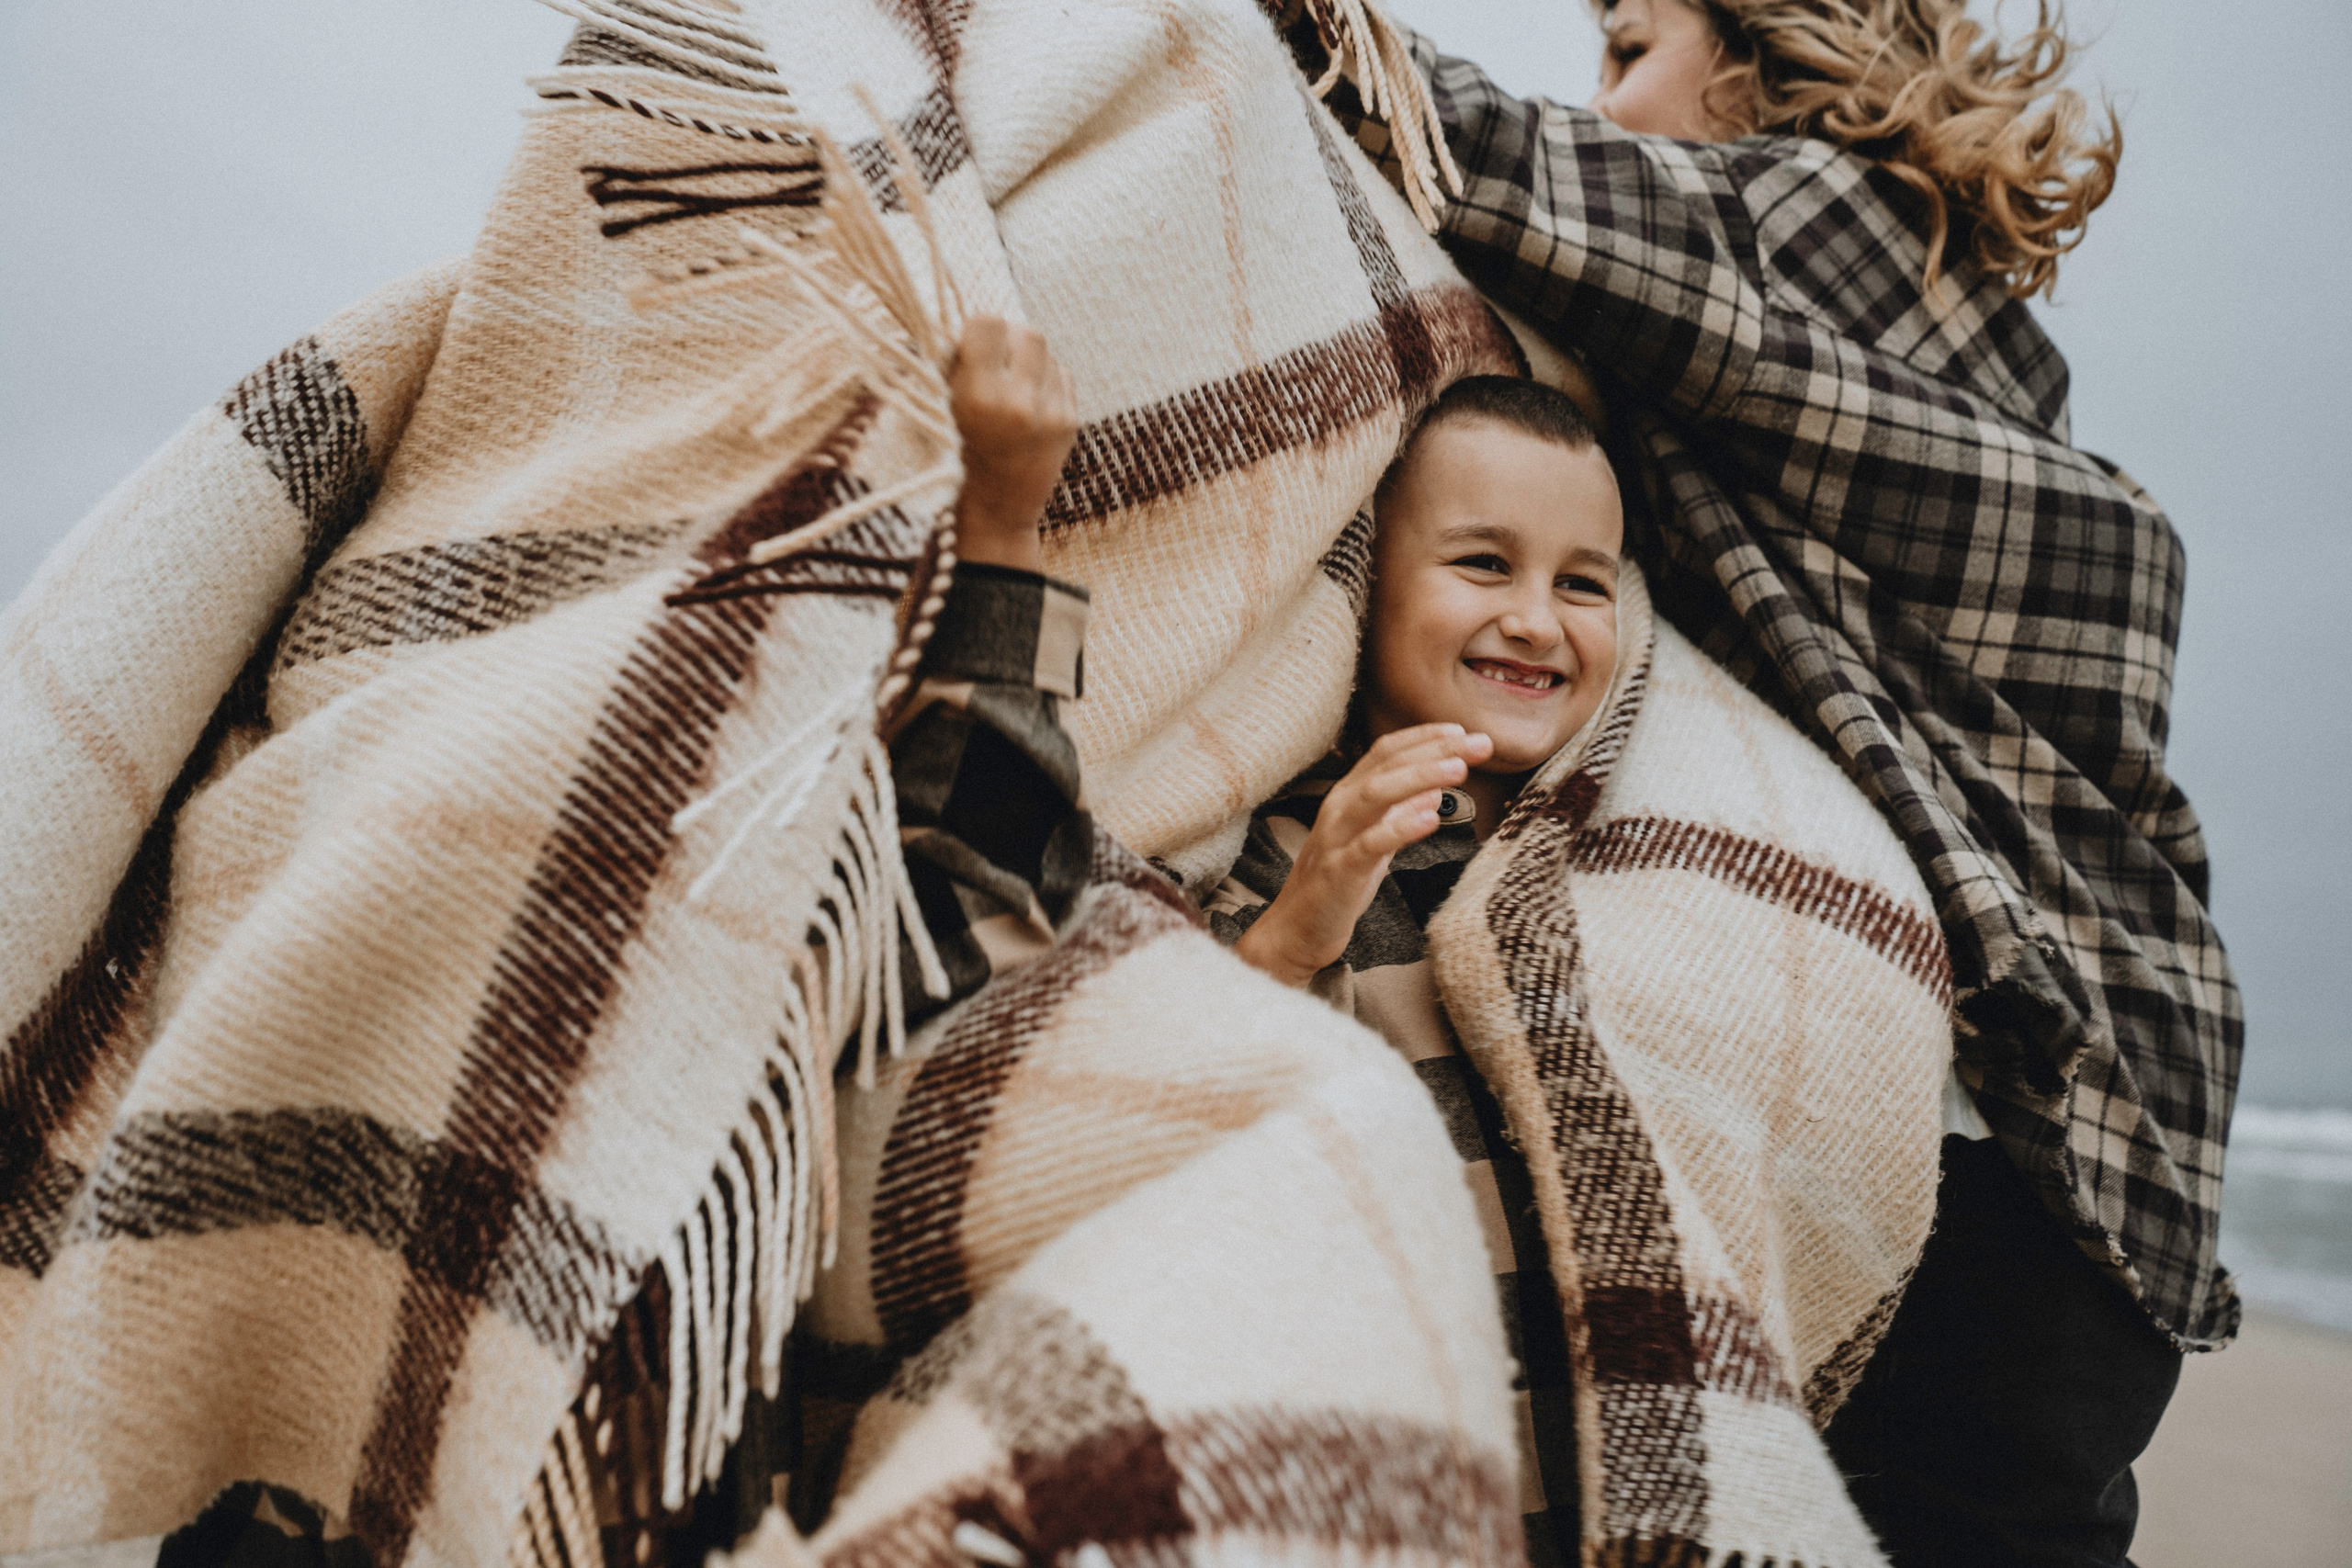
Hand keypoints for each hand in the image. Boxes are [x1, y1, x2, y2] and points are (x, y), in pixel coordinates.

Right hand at [947, 316, 1077, 573]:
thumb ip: (950, 364)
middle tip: (994, 361)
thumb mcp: (938, 410)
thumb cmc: (953, 456)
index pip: (989, 324)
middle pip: (1027, 332)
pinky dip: (1043, 378)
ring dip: (1026, 357)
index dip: (976, 329)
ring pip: (1047, 351)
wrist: (995, 511)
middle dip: (1008, 339)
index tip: (970, 345)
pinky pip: (1061, 373)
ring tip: (1009, 383)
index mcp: (980, 399)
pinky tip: (1025, 402)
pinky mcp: (1070, 422)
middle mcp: (1020, 405)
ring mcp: (1052, 414)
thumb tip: (963, 324)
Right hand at [1235, 724, 1493, 987]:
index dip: (1425, 737)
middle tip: (1480, 743)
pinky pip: (1370, 844)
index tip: (1463, 731)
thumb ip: (1400, 814)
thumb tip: (1435, 791)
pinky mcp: (1339, 871)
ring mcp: (1337, 837)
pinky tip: (1432, 818)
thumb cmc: (1337, 885)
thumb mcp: (1375, 843)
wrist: (1296, 931)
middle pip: (1387, 764)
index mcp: (1348, 796)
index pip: (1387, 752)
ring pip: (1375, 793)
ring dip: (1420, 776)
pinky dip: (1401, 827)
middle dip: (1435, 749)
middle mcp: (1339, 807)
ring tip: (1459, 769)